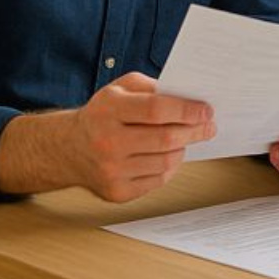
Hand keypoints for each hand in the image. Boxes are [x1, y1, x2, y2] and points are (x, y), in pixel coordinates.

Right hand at [67, 72, 215, 202]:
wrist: (69, 148)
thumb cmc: (103, 114)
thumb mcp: (121, 88)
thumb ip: (153, 87)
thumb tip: (189, 98)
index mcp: (108, 109)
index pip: (156, 110)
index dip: (187, 111)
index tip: (206, 111)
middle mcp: (107, 141)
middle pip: (165, 139)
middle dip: (195, 131)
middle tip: (210, 126)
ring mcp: (110, 170)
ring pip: (166, 161)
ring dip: (182, 149)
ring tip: (183, 139)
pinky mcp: (117, 191)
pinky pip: (158, 180)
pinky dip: (169, 167)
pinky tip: (165, 156)